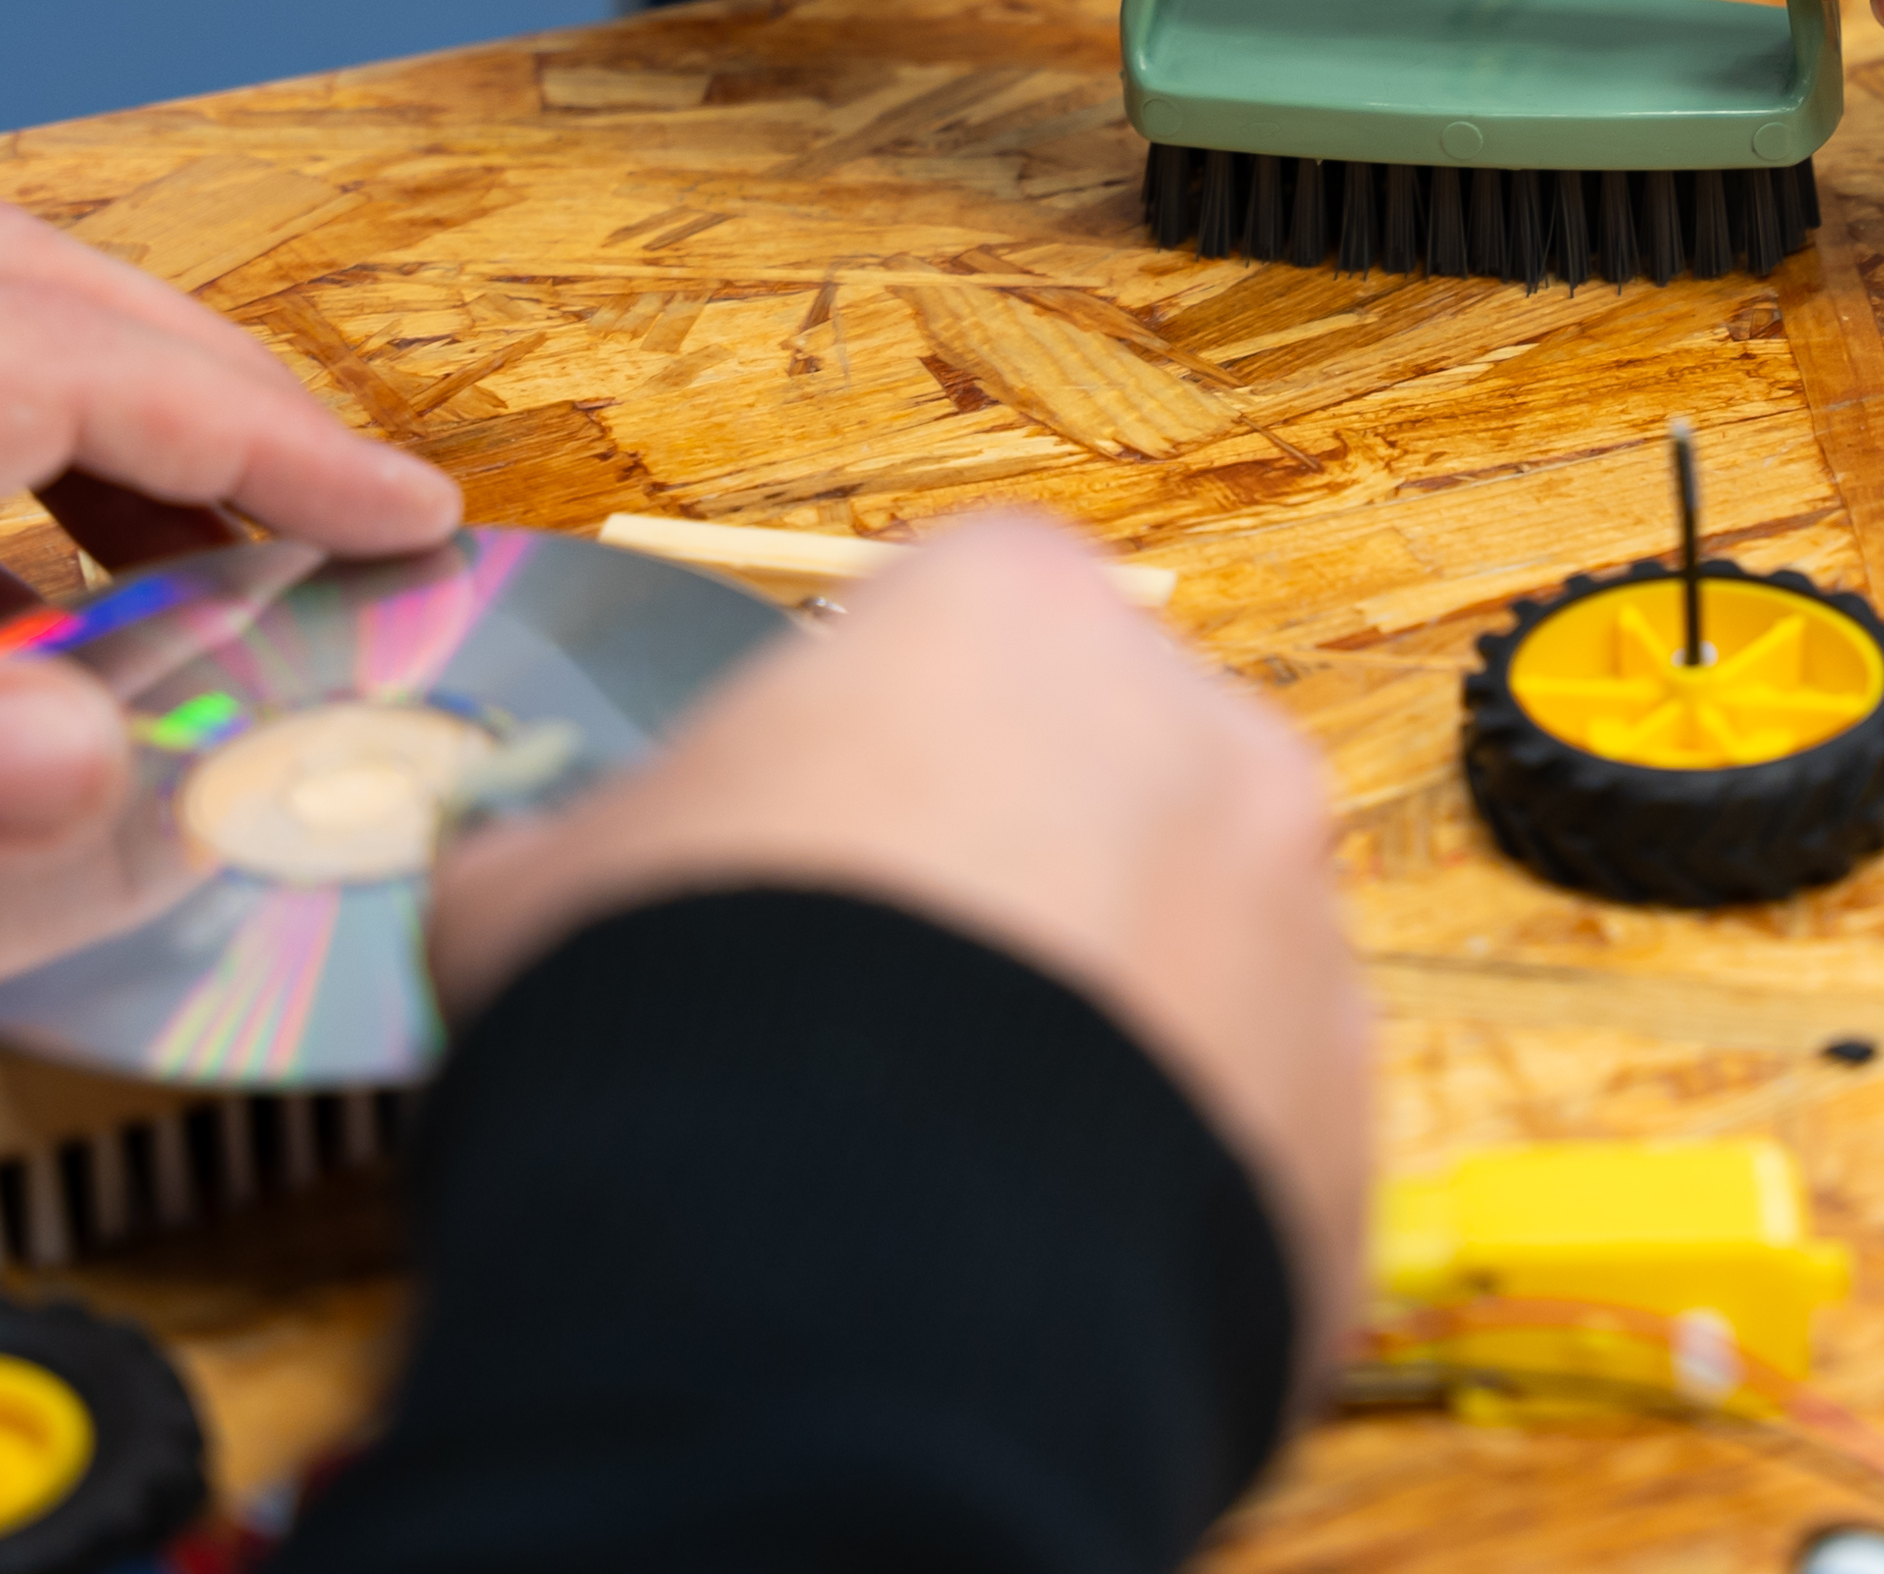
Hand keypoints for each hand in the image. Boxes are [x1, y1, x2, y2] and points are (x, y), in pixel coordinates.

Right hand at [431, 517, 1367, 1385]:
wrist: (832, 1270)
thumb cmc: (681, 1013)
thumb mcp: (542, 886)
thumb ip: (579, 846)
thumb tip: (540, 881)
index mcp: (1019, 612)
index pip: (963, 621)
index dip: (872, 736)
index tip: (810, 841)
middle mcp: (1208, 741)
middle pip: (1112, 781)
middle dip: (1016, 874)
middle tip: (883, 1008)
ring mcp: (1304, 939)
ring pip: (1200, 967)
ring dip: (1100, 1039)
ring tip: (950, 1165)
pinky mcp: (1343, 1134)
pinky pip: (1243, 1142)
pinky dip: (1156, 1191)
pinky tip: (1027, 1266)